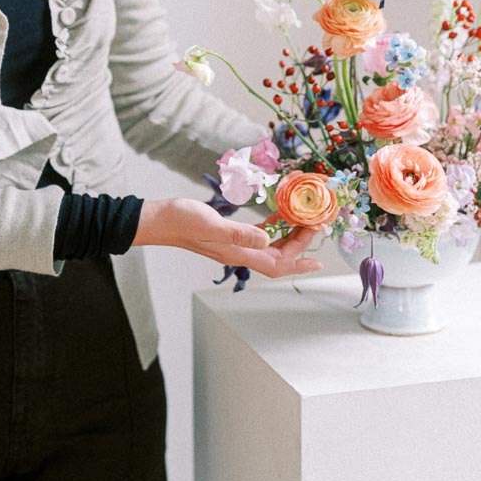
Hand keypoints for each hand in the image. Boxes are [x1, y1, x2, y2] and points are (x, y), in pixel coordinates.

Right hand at [132, 198, 323, 278]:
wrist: (161, 220)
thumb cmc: (182, 221)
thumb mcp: (211, 224)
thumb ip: (239, 234)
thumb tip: (267, 240)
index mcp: (238, 253)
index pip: (276, 264)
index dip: (299, 262)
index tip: (318, 254)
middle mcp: (239, 252)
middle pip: (278, 257)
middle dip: (300, 246)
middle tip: (316, 228)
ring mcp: (234, 244)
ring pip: (270, 247)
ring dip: (289, 238)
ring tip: (305, 223)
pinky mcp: (229, 234)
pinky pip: (258, 235)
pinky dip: (273, 228)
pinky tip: (279, 216)